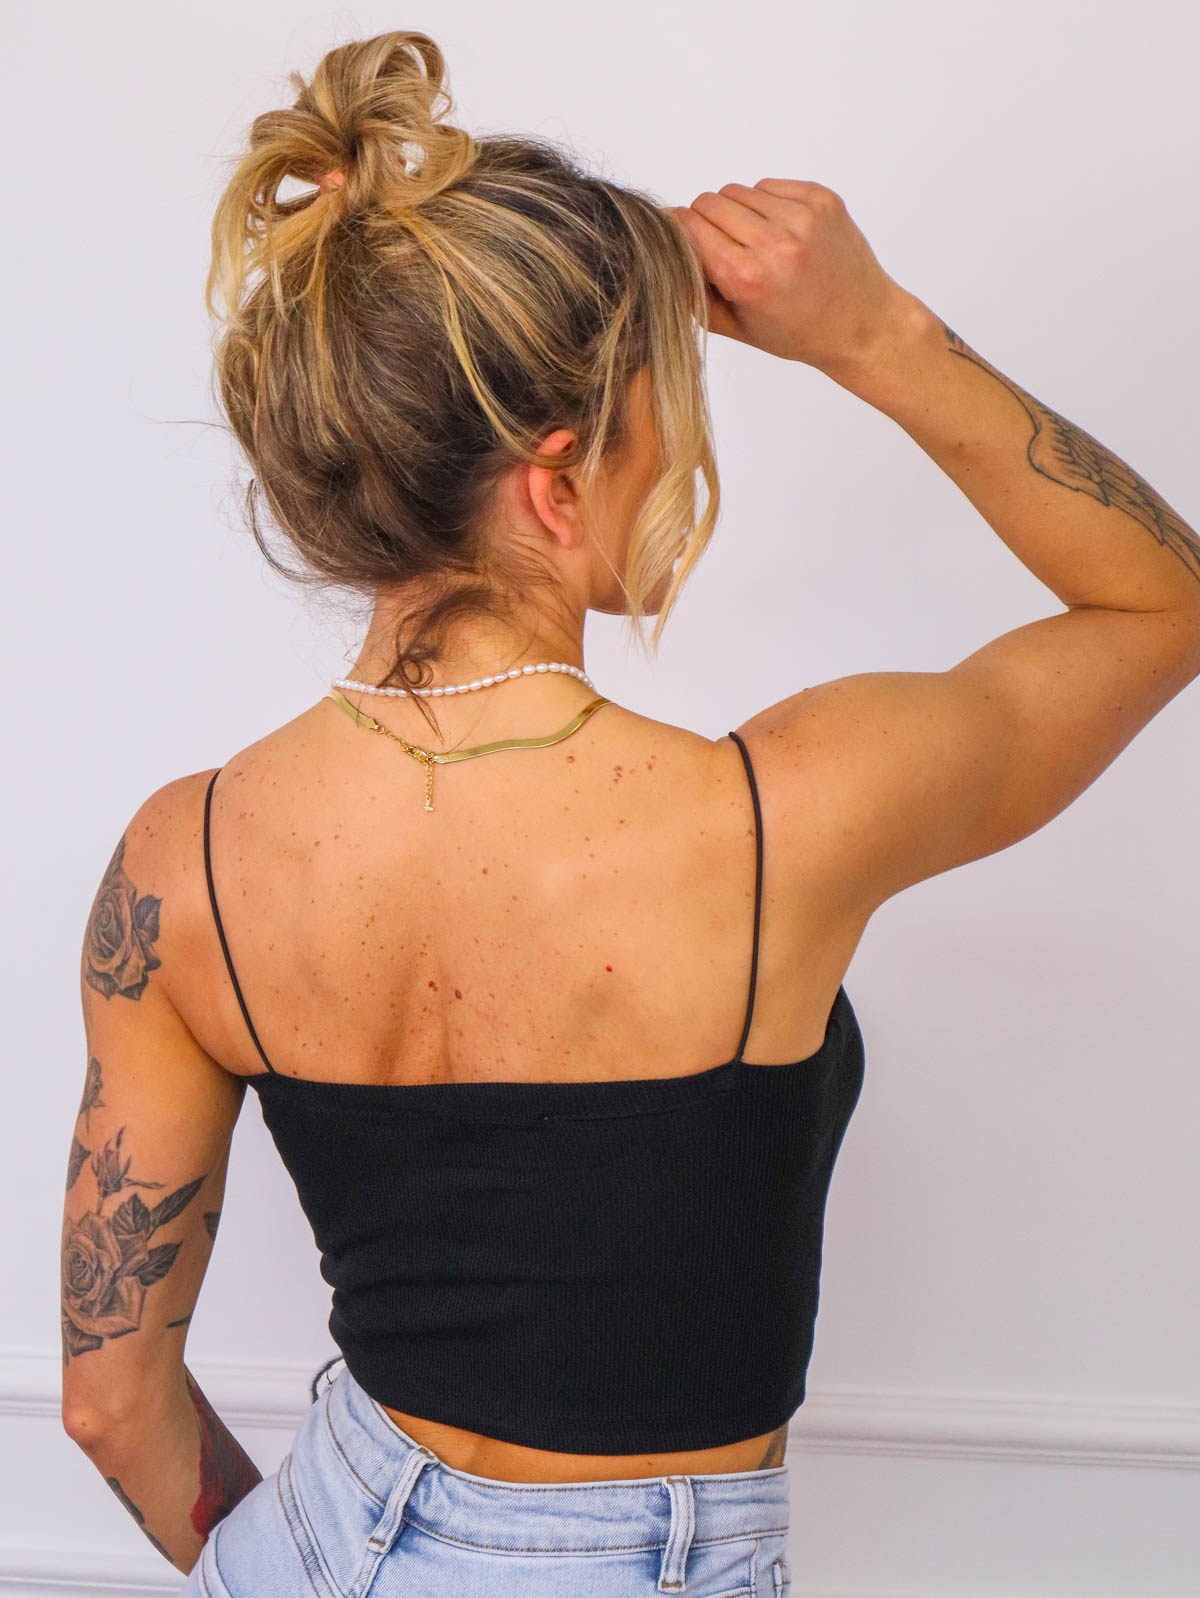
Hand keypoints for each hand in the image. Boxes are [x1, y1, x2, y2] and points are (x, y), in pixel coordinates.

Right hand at [670, 180, 910, 369]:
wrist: (862, 325)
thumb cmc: (798, 333)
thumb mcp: (736, 328)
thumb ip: (692, 292)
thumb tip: (663, 253)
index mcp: (746, 277)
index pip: (687, 226)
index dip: (679, 234)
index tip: (684, 245)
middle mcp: (774, 243)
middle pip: (709, 202)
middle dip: (706, 222)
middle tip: (723, 248)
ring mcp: (802, 217)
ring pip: (738, 190)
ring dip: (738, 211)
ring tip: (755, 243)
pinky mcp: (822, 199)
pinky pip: (770, 185)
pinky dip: (766, 204)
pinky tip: (781, 233)